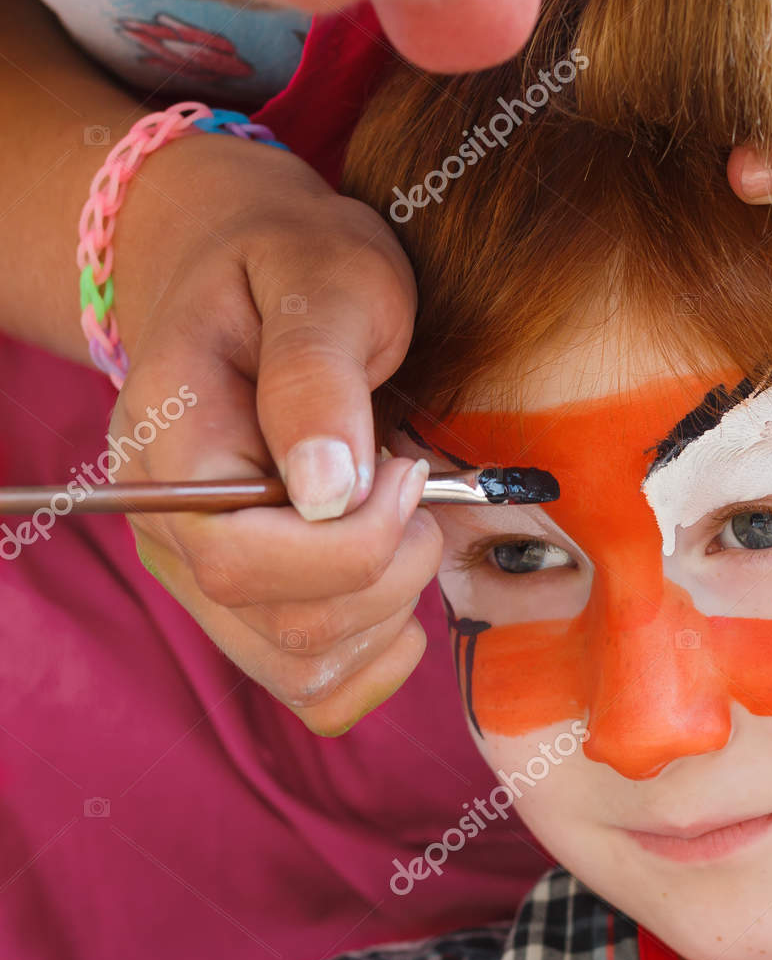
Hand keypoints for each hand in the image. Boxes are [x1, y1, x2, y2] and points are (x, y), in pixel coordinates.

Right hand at [107, 133, 438, 733]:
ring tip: (404, 522)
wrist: (260, 275)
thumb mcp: (327, 280)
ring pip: (307, 668)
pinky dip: (376, 665)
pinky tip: (401, 600)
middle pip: (288, 626)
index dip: (353, 541)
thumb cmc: (297, 268)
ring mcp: (203, 577)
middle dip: (391, 569)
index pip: (241, 560)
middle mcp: (169, 530)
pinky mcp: (249, 606)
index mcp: (170, 448)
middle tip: (413, 484)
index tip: (404, 469)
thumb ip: (317, 377)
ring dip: (392, 610)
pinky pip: (315, 691)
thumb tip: (325, 493)